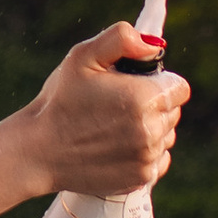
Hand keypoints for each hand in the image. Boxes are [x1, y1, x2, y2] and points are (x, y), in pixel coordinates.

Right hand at [0, 24, 188, 217]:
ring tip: (114, 126)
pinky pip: (159, 160)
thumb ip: (122, 38)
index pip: (179, 88)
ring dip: (150, 129)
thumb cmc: (60, 100)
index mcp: (145, 98)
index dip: (159, 82)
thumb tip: (153, 45)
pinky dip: (144, 153)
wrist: (38, 151)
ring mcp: (147, 157)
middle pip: (173, 111)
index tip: (136, 84)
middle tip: (118, 104)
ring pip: (166, 136)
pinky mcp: (141, 178)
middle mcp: (151, 130)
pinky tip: (117, 146)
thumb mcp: (83, 56)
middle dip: (153, 104)